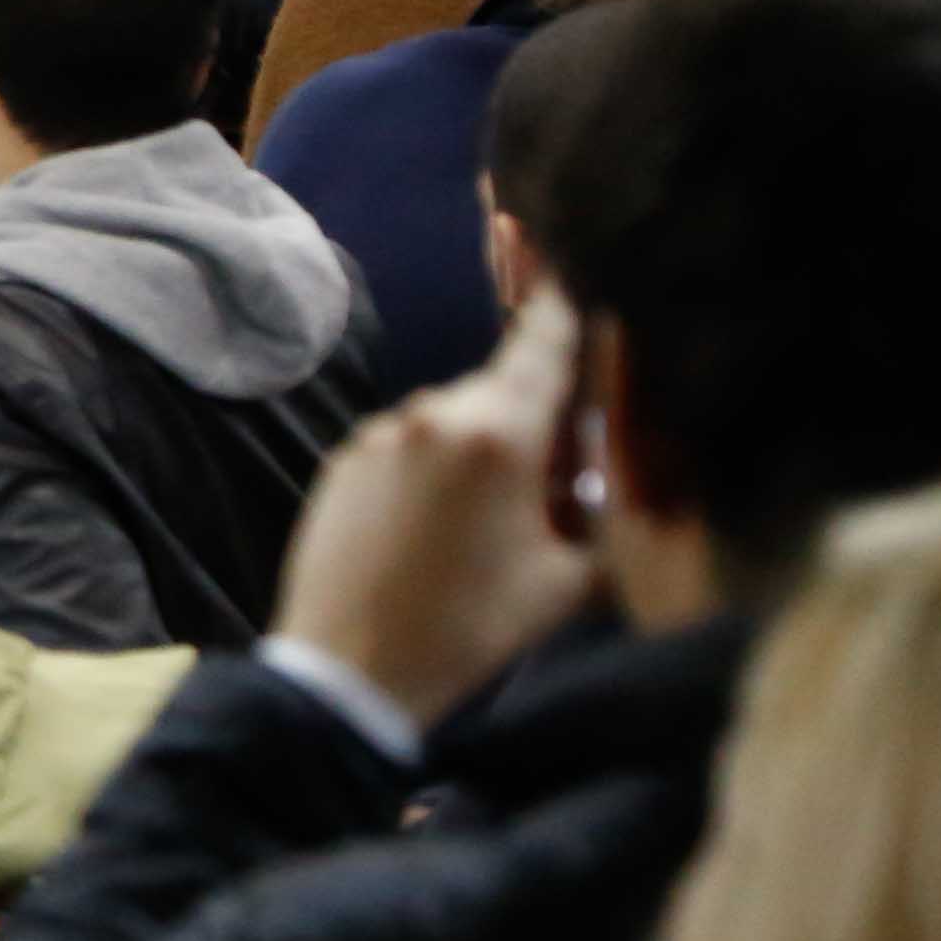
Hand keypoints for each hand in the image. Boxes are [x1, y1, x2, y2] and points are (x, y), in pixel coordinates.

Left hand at [270, 293, 602, 733]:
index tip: (571, 271)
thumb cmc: (471, 628)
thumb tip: (599, 466)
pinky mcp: (342, 460)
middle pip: (500, 390)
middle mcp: (433, 414)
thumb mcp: (569, 576)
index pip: (543, 344)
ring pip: (450, 418)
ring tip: (477, 525)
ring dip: (473, 448)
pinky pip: (404, 445)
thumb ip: (598, 506)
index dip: (564, 309)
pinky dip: (427, 468)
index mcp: (498, 433)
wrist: (349, 669)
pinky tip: (427, 530)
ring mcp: (378, 434)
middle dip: (526, 422)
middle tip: (541, 489)